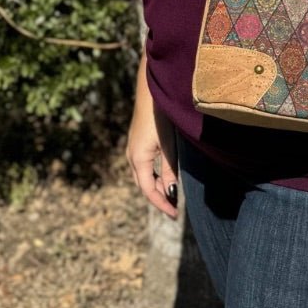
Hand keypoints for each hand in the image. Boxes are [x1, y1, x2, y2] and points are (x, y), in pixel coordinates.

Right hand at [126, 54, 178, 218]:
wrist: (150, 91)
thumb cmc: (160, 116)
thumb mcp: (168, 144)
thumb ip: (170, 169)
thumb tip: (171, 193)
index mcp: (138, 159)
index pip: (149, 190)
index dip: (161, 204)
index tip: (174, 216)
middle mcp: (132, 157)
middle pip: (144, 185)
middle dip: (159, 198)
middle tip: (175, 209)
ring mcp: (132, 149)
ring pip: (144, 176)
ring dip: (157, 187)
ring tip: (173, 196)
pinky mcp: (137, 143)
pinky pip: (144, 167)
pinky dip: (155, 176)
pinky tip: (166, 177)